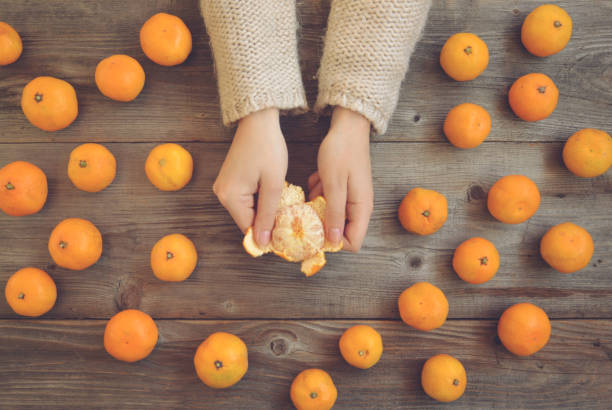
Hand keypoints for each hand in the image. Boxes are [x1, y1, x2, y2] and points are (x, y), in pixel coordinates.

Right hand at [213, 108, 286, 246]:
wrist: (258, 121)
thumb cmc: (268, 148)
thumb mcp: (273, 184)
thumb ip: (268, 215)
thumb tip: (262, 242)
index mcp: (230, 197)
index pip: (248, 228)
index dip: (267, 234)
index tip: (286, 236)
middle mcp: (222, 194)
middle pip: (247, 220)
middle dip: (267, 222)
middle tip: (289, 220)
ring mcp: (224, 187)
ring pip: (247, 211)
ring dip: (264, 211)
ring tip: (283, 205)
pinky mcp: (230, 181)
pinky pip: (245, 200)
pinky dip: (259, 201)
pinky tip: (273, 194)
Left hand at [308, 106, 373, 251]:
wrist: (348, 126)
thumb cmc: (341, 153)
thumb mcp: (334, 185)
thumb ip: (334, 214)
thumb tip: (334, 242)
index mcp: (361, 209)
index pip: (353, 242)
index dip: (334, 243)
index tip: (314, 234)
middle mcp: (359, 207)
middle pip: (340, 229)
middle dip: (322, 223)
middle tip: (308, 210)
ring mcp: (351, 197)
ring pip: (331, 214)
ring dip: (318, 204)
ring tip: (315, 186)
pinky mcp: (343, 188)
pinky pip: (328, 199)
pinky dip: (319, 192)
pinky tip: (317, 178)